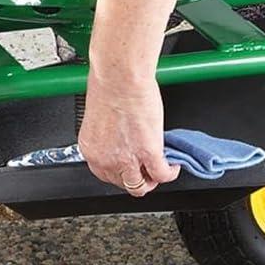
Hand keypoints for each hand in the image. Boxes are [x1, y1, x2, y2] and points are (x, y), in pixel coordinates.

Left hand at [78, 70, 179, 196]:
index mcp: (91, 149)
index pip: (105, 174)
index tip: (129, 167)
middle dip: (136, 178)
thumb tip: (121, 137)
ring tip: (159, 170)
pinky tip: (172, 165)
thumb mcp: (100, 118)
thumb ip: (109, 134)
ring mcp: (126, 159)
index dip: (120, 172)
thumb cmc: (108, 85)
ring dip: (151, 180)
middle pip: (122, 183)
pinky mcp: (148, 153)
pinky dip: (169, 172)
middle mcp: (105, 159)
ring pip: (140, 186)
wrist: (120, 77)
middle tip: (146, 170)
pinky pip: (161, 173)